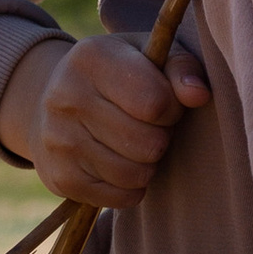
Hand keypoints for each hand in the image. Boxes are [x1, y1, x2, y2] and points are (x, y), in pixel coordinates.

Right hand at [0, 31, 208, 205]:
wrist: (53, 101)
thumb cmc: (120, 75)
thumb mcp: (150, 56)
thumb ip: (182, 68)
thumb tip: (199, 94)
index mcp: (92, 59)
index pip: (155, 103)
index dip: (172, 109)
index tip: (164, 104)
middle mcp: (67, 97)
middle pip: (148, 144)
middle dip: (161, 138)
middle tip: (150, 127)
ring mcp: (58, 140)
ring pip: (135, 174)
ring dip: (148, 164)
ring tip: (136, 144)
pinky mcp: (60, 177)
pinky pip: (120, 198)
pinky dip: (132, 187)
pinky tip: (122, 164)